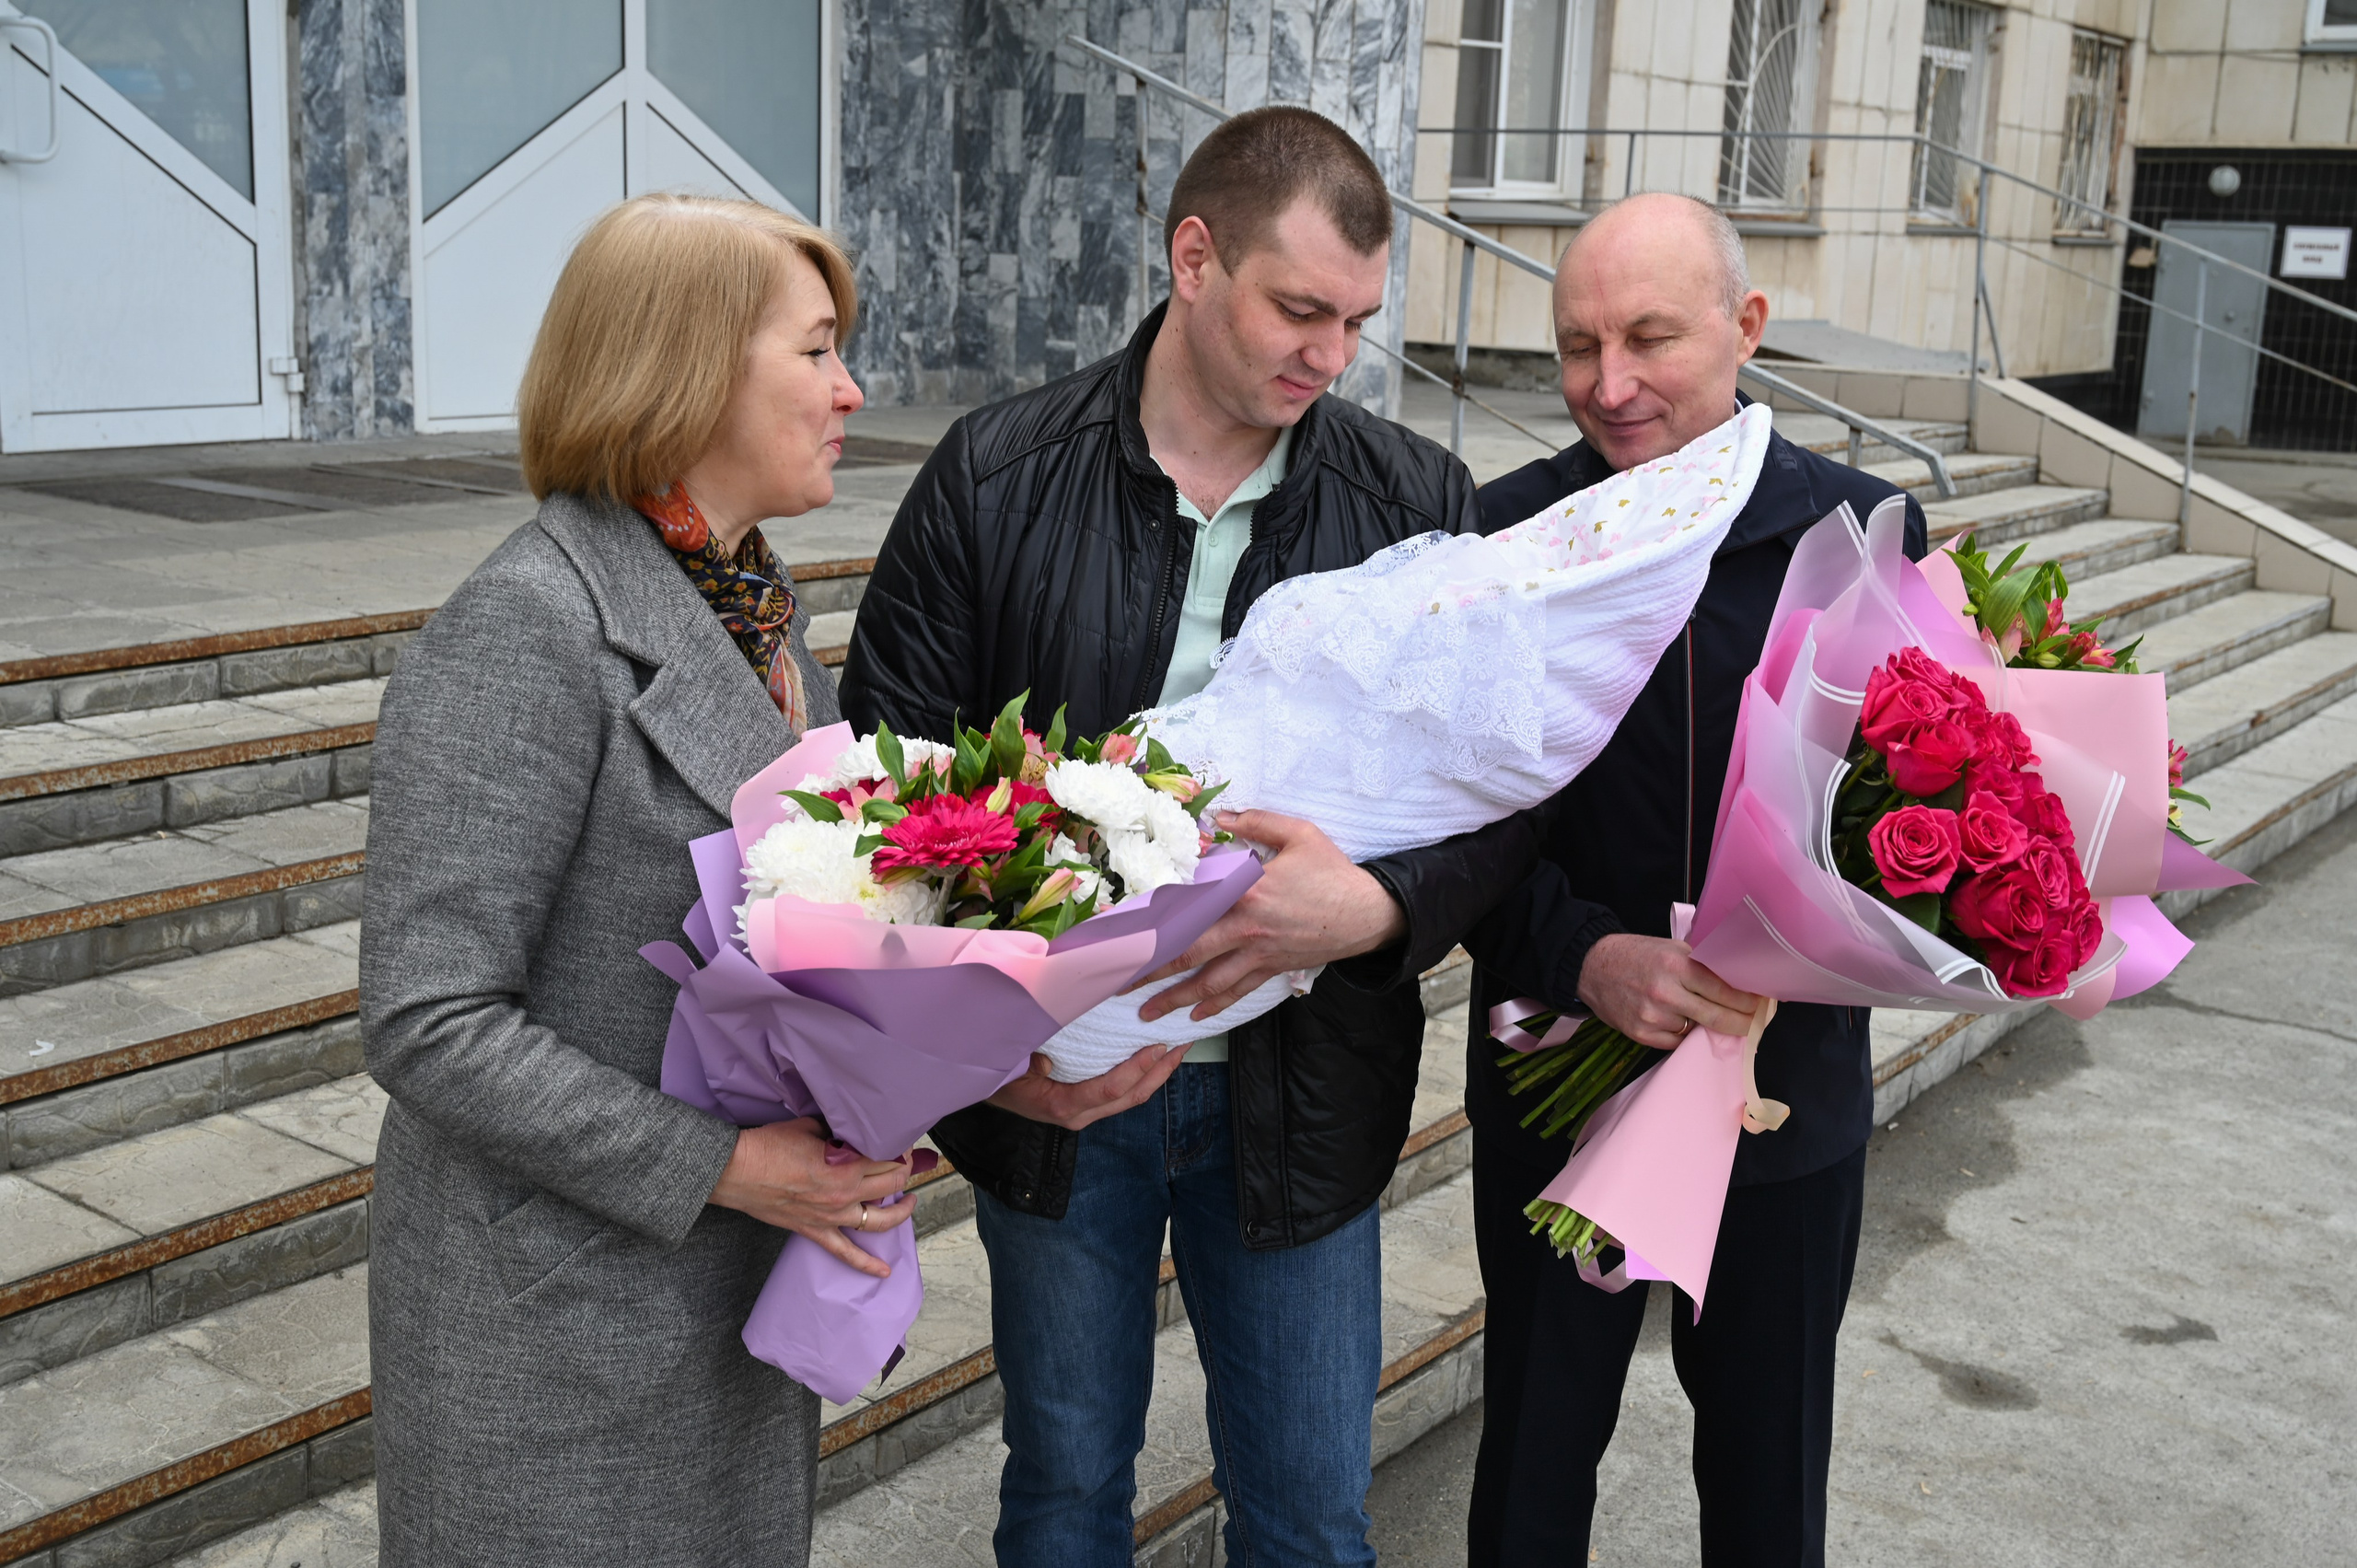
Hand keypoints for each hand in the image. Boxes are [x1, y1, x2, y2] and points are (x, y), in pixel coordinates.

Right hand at [709, 1117, 918, 1277]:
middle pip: (890, 1185)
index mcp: (846, 1166)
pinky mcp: (815, 1231)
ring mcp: (831, 1216)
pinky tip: (883, 1272)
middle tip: (904, 1162)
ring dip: (901, 1212)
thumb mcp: (810, 1127)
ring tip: (909, 1202)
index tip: (900, 1142)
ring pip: (879, 1221)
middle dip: (903, 1172)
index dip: (898, 1149)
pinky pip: (845, 1253)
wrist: (737, 1171)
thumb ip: (836, 1132)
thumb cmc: (768, 1147)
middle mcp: (844, 1194)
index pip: (887, 1158)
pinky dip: (866, 1265)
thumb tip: (850, 1131)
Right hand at [988, 1042, 1190, 1130]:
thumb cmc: (1001, 1077)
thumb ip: (1030, 1066)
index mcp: (1063, 1105)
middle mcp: (1080, 1115)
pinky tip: (1155, 1058)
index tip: (1158, 1046)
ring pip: (1132, 1098)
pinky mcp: (1089, 1107)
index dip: (1137, 1068)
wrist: (991, 1093)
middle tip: (1183, 1043)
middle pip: (1131, 1097)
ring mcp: (1086, 1113)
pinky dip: (1143, 1076)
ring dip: (1158, 1074)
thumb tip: (1047, 1064)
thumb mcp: (1010, 1068)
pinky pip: (1122, 1094)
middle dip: (1161, 1071)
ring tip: (1178, 1049)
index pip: (1110, 1088)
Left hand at [1134, 810, 1406, 1023]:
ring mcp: (1258, 953)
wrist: (1370, 914)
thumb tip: (1220, 814)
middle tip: (1114, 979)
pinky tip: (1194, 1016)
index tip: (1120, 928)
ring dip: (1173, 999)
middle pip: (1186, 951)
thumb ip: (1256, 821)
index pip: (1189, 905)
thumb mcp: (1299, 833)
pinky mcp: (1272, 968)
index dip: (1153, 917)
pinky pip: (1238, 990)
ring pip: (1207, 982)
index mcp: (1246, 890)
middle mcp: (1246, 927)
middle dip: (1147, 969)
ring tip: (1144, 1012)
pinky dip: (1214, 1005)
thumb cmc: (1333, 872)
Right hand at [1575, 933, 1762, 1048]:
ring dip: (1703, 1023)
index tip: (1759, 1003)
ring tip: (1696, 1011)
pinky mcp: (1641, 1034)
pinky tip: (1675, 1018)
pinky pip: (1675, 1041)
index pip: (1724, 989)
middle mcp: (1665, 992)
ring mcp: (1653, 1016)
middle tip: (1752, 1022)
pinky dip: (1681, 1032)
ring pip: (1696, 1029)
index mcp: (1676, 964)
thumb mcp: (1671, 947)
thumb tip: (1738, 980)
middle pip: (1717, 1016)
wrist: (1592, 966)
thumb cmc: (1636, 954)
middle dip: (1740, 1021)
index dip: (1746, 1000)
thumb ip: (1701, 963)